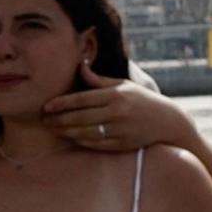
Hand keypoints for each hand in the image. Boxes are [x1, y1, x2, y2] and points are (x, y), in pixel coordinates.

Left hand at [39, 78, 190, 154]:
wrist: (167, 122)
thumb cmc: (142, 100)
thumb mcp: (123, 85)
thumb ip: (99, 80)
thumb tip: (80, 67)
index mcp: (116, 95)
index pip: (82, 99)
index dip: (62, 103)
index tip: (47, 106)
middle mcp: (117, 113)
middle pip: (80, 117)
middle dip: (59, 119)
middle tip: (43, 120)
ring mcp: (119, 130)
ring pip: (85, 133)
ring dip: (66, 132)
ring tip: (53, 129)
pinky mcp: (122, 145)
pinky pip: (95, 144)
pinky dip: (80, 141)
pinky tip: (70, 138)